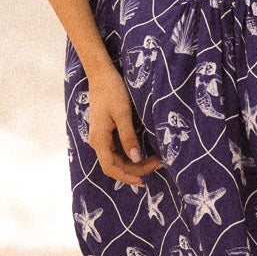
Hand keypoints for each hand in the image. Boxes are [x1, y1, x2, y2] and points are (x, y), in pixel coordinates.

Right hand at [86, 63, 161, 185]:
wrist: (102, 75)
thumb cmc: (112, 91)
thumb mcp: (123, 114)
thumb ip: (128, 137)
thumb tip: (135, 159)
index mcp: (99, 139)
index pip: (111, 167)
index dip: (127, 177)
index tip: (144, 181)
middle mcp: (98, 141)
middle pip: (115, 165)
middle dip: (136, 168)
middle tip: (158, 164)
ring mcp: (101, 137)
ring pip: (117, 158)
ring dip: (134, 162)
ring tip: (155, 160)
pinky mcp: (106, 132)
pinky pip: (118, 149)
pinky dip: (131, 154)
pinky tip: (143, 153)